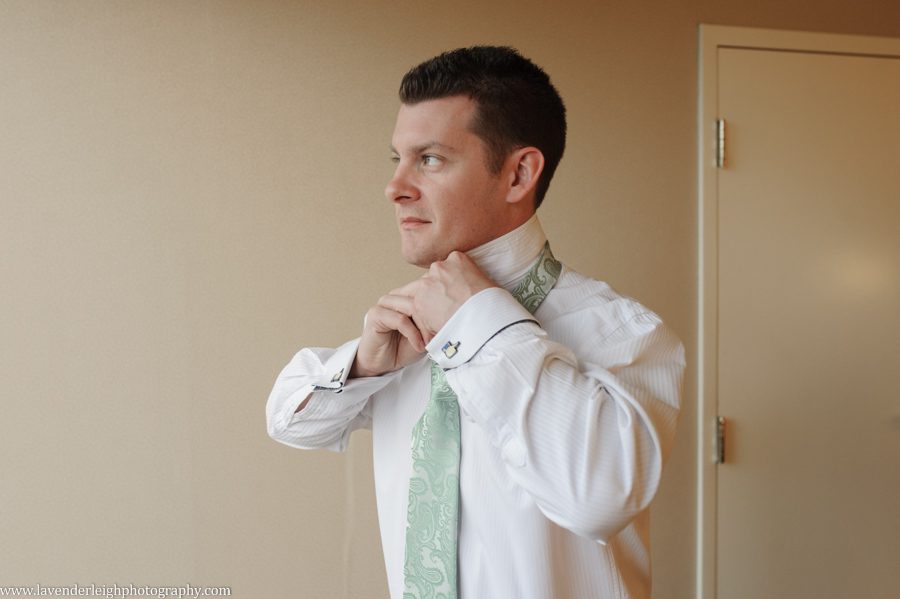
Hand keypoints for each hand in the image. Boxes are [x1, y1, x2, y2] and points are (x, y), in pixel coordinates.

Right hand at [350, 251, 495, 377]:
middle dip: (437, 310)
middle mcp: (398, 294)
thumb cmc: (408, 347)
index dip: (446, 299)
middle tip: (450, 327)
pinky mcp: (375, 316)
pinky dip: (411, 331)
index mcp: (412, 294)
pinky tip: (420, 345)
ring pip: (410, 302)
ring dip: (425, 321)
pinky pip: (397, 318)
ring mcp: (386, 303)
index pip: (432, 285)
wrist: (381, 364)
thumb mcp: (433, 331)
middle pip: (422, 291)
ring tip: (434, 339)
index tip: (462, 314)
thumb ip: (444, 318)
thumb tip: (475, 313)